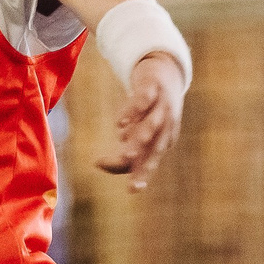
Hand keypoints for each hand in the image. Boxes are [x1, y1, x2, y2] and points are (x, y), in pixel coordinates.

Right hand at [97, 53, 186, 186]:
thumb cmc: (148, 111)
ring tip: (128, 152)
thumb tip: (98, 165)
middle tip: (134, 182)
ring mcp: (161, 105)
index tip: (131, 190)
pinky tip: (120, 122)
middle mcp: (165, 125)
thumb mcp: (135, 132)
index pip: (150, 160)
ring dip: (141, 138)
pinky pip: (144, 99)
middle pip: (156, 146)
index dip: (141, 174)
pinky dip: (133, 111)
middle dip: (146, 162)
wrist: (163, 73)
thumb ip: (122, 152)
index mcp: (162, 140)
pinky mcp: (153, 87)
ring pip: (153, 124)